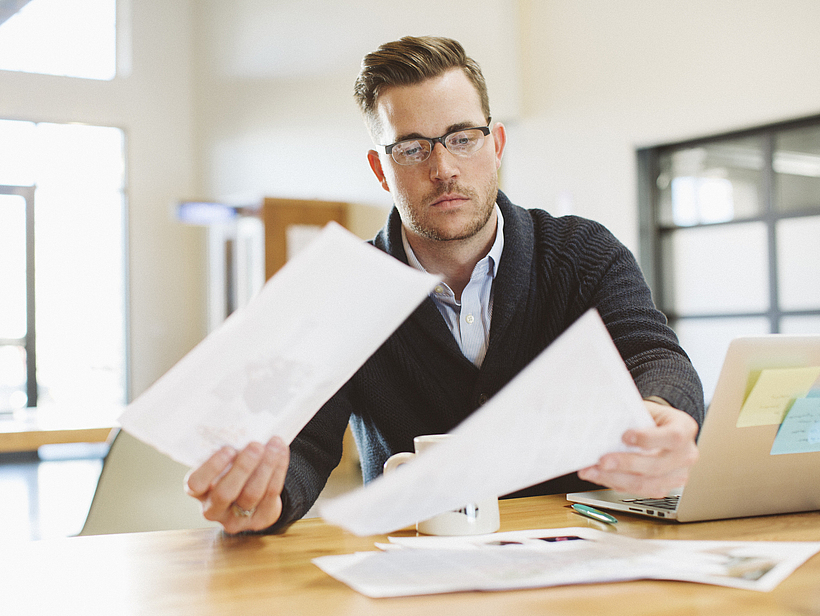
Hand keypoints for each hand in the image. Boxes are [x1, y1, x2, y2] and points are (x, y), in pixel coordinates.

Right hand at [185, 436, 289, 533]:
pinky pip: (270, 495)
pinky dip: (278, 471)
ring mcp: (236, 518)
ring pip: (251, 495)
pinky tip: (281, 453)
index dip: (211, 468)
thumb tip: (244, 425)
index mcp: (197, 491)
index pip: (195, 484)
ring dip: (266, 466)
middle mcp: (213, 508)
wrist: (251, 491)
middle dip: (243, 467)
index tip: (227, 449)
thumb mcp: (222, 461)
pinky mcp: (259, 520)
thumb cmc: (231, 467)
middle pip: (225, 492)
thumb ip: (226, 450)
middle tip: (256, 445)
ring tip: (274, 445)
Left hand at [577, 401, 698, 496]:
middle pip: (657, 466)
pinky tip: (601, 476)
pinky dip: (617, 484)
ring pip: (647, 484)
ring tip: (593, 471)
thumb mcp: (646, 408)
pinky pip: (640, 491)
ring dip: (616, 479)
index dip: (648, 439)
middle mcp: (685, 454)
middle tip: (602, 461)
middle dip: (625, 464)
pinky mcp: (664, 487)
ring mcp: (677, 474)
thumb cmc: (652, 418)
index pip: (673, 437)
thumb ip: (630, 415)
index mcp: (684, 428)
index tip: (625, 436)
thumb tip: (603, 421)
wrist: (661, 428)